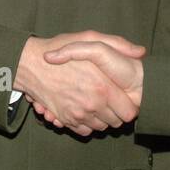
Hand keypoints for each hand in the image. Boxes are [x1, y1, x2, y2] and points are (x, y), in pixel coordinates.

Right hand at [13, 31, 144, 136]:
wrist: (29, 63)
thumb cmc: (59, 48)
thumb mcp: (91, 38)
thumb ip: (119, 44)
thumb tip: (140, 52)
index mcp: (102, 88)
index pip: (129, 113)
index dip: (128, 106)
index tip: (124, 98)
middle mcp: (92, 104)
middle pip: (115, 123)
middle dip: (115, 113)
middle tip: (110, 99)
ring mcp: (77, 114)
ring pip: (100, 127)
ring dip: (101, 118)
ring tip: (96, 103)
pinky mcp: (65, 119)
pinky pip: (84, 131)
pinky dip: (86, 124)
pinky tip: (84, 110)